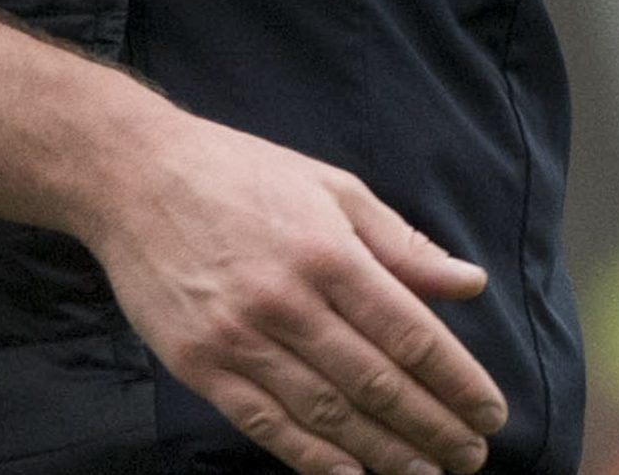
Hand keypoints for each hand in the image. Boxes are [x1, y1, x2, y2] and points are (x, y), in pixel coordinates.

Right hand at [74, 108, 507, 474]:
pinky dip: (316, 460)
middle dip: (433, 428)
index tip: (489, 413)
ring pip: (329, 415)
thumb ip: (400, 244)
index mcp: (327, 251)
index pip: (410, 335)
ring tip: (427, 474)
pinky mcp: (200, 365)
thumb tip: (470, 284)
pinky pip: (268, 426)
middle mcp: (286, 300)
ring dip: (386, 454)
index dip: (458, 383)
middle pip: (377, 384)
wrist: (129, 177)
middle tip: (471, 456)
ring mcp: (239, 338)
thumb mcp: (329, 187)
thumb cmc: (237, 174)